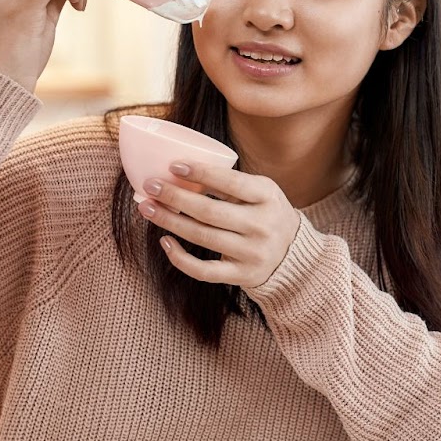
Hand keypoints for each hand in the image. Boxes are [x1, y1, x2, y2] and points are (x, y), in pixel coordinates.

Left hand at [136, 161, 301, 288]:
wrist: (293, 254)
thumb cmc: (268, 214)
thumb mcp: (261, 192)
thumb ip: (231, 184)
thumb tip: (181, 173)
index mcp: (268, 197)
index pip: (231, 182)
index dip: (201, 173)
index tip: (174, 166)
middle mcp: (262, 225)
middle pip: (210, 211)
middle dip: (175, 198)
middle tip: (150, 187)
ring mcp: (252, 253)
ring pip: (202, 237)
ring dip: (170, 222)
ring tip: (147, 208)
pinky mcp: (242, 275)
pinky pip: (204, 270)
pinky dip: (180, 258)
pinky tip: (165, 241)